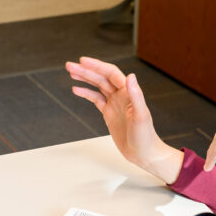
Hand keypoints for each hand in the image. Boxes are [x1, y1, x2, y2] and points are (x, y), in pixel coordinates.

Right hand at [66, 56, 183, 183]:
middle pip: (101, 78)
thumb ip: (136, 95)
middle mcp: (121, 95)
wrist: (143, 153)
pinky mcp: (109, 113)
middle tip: (69, 65)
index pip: (110, 73)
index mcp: (129, 92)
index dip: (97, 66)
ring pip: (97, 86)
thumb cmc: (145, 136)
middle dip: (85, 71)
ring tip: (71, 72)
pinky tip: (76, 89)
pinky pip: (96, 99)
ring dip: (84, 79)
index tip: (83, 61)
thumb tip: (131, 76)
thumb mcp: (141, 116)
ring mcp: (114, 103)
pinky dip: (86, 93)